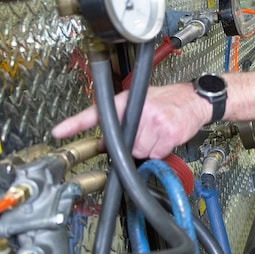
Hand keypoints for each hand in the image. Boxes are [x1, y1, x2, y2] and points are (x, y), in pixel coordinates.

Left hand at [52, 82, 209, 159]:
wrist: (195, 100)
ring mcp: (155, 121)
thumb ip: (120, 120)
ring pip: (140, 151)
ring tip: (158, 133)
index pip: (96, 112)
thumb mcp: (140, 101)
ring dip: (149, 147)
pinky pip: (156, 153)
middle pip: (124, 144)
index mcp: (127, 101)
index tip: (59, 132)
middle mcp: (140, 109)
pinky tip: (167, 136)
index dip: (75, 123)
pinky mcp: (169, 132)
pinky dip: (161, 150)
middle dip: (135, 143)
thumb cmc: (168, 101)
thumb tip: (101, 144)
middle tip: (147, 130)